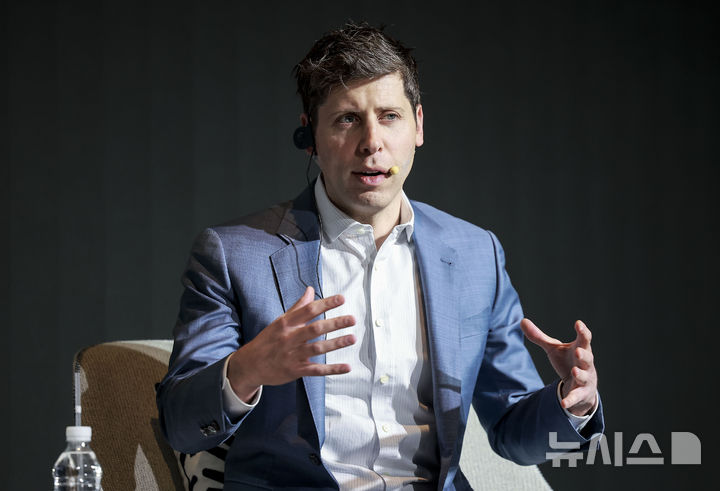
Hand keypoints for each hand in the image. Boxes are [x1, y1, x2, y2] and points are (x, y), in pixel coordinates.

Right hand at [227, 286, 355, 401]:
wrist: (249, 365)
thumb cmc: (267, 341)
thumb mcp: (279, 322)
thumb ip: (298, 307)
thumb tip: (310, 290)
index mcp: (286, 323)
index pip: (309, 310)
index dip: (326, 303)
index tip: (341, 299)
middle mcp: (290, 338)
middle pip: (315, 328)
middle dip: (334, 323)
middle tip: (352, 319)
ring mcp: (293, 355)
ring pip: (317, 348)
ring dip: (336, 344)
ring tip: (352, 338)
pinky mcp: (296, 370)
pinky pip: (316, 370)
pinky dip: (332, 369)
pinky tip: (346, 367)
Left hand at [521, 318, 597, 415]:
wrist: (581, 386)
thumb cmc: (568, 361)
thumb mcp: (553, 349)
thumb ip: (539, 336)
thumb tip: (522, 321)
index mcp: (580, 349)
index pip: (584, 339)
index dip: (582, 331)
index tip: (578, 323)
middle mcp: (585, 363)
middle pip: (587, 358)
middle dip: (583, 354)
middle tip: (577, 350)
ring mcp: (585, 379)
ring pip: (584, 376)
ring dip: (579, 374)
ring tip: (574, 371)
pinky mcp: (581, 393)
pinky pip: (576, 397)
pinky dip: (570, 400)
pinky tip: (564, 403)